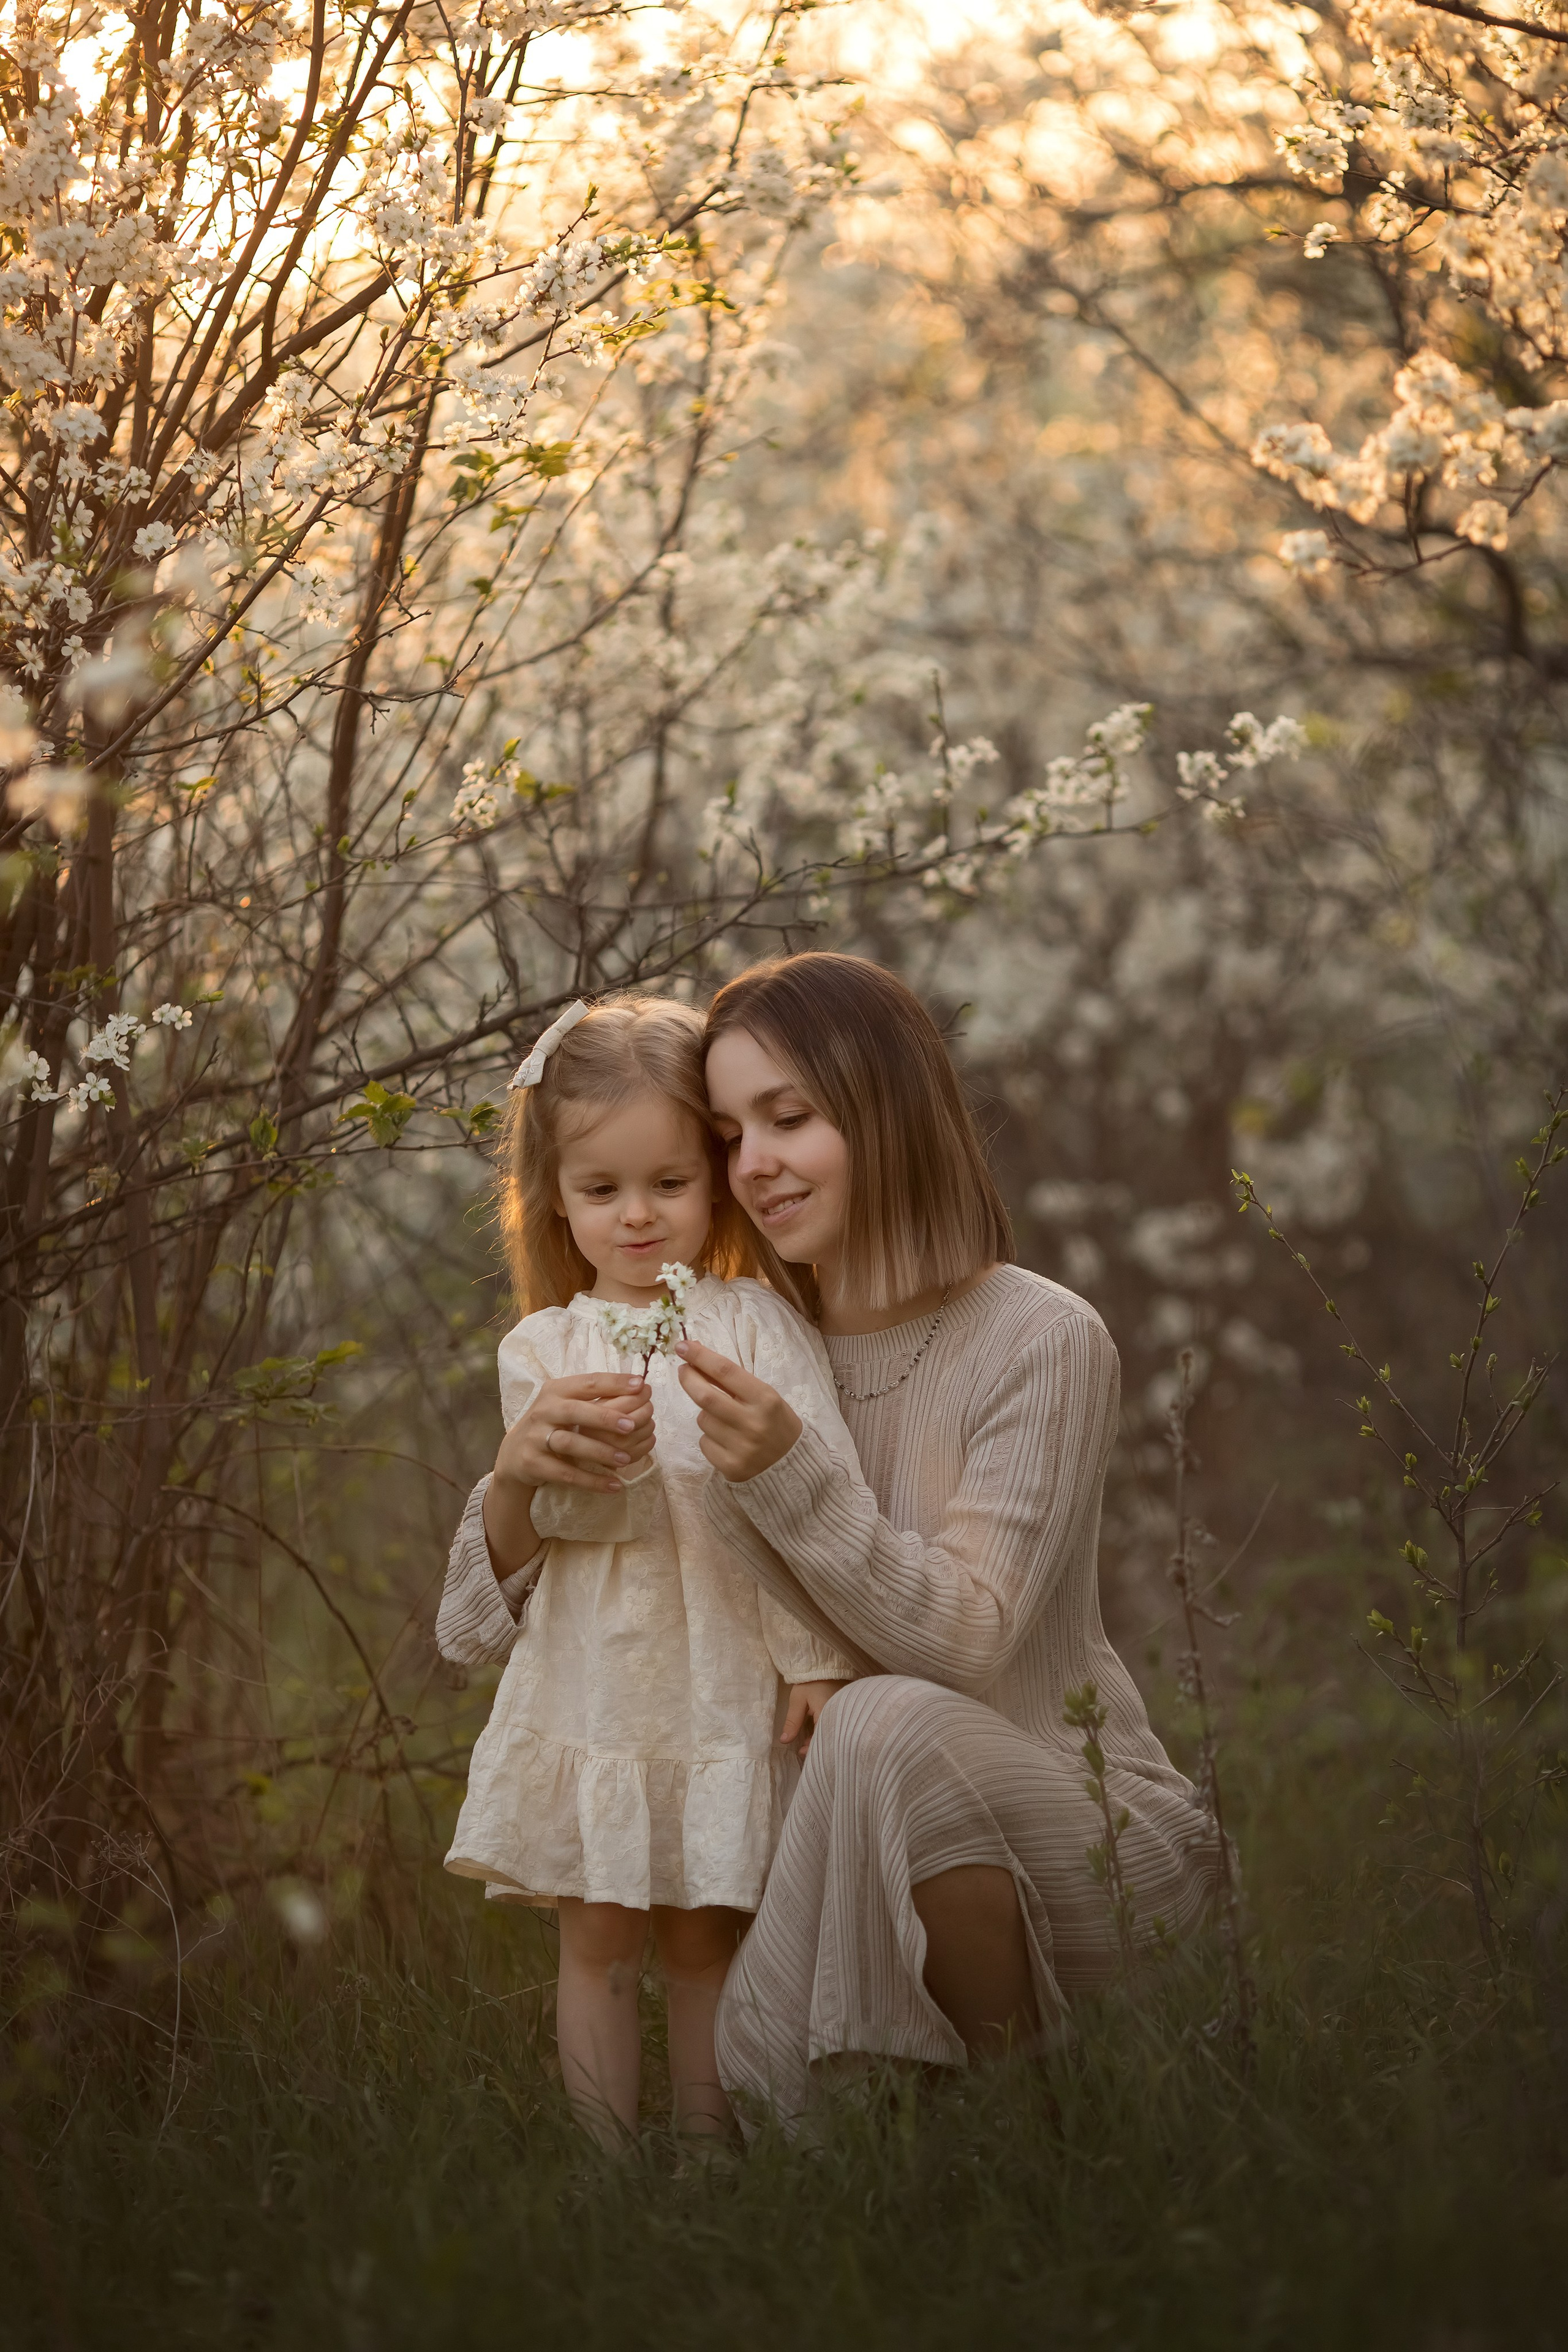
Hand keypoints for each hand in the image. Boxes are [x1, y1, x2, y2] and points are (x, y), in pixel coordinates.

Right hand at [483, 1372, 653, 1582]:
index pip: (588, 1382)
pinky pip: (565, 1473)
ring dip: (599, 1451)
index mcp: (556, 1391)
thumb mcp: (566, 1405)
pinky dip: (591, 1480)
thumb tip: (639, 1387)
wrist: (514, 1454)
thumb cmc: (551, 1425)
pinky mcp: (533, 1463)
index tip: (642, 1385)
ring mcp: (536, 1437)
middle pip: (575, 1411)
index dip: (614, 1383)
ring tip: (626, 1459)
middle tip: (632, 1426)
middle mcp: (544, 1410)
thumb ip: (595, 1397)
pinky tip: (614, 1485)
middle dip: (605, 1418)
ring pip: (569, 1443)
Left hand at [674, 1338, 801, 1481]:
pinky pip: (705, 1443)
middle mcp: (753, 1423)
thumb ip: (733, 1381)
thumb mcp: (764, 1396)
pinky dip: (709, 1438)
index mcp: (765, 1399)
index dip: (700, 1356)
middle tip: (683, 1370)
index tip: (683, 1346)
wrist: (794, 1465)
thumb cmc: (776, 1423)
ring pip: (703, 1421)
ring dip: (706, 1414)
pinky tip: (727, 1441)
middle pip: (706, 1396)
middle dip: (688, 1379)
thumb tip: (696, 1361)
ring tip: (725, 1420)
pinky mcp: (731, 1468)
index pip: (725, 1371)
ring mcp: (741, 1448)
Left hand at [781, 1680, 847, 1763]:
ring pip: (831, 1733)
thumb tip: (784, 1740)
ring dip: (820, 1739)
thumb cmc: (810, 1681)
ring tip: (807, 1743)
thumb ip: (792, 1721)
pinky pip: (834, 1726)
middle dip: (816, 1746)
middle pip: (828, 1738)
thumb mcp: (797, 1700)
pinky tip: (816, 1733)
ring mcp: (841, 1714)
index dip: (811, 1748)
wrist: (825, 1666)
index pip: (821, 1738)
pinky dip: (825, 1731)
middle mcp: (838, 1716)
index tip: (800, 1752)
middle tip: (802, 1750)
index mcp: (828, 1714)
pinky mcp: (842, 1711)